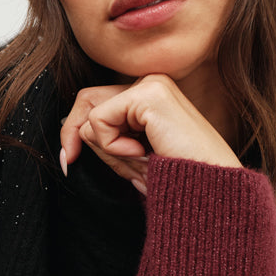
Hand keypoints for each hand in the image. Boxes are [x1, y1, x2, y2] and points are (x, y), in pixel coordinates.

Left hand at [59, 74, 239, 192]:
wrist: (208, 192)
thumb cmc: (176, 181)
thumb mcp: (130, 159)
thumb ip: (105, 140)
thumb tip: (74, 132)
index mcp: (150, 97)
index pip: (96, 103)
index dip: (75, 132)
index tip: (68, 162)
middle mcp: (151, 83)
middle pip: (87, 100)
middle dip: (76, 135)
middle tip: (77, 163)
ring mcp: (151, 85)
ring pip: (91, 112)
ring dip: (106, 148)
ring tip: (138, 159)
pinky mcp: (149, 94)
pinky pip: (99, 121)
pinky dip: (112, 146)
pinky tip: (141, 153)